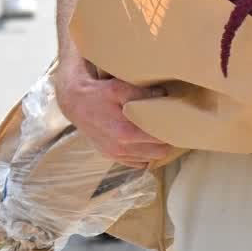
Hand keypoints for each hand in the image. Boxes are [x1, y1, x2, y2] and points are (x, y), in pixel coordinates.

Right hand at [56, 61, 170, 164]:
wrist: (74, 103)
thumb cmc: (97, 93)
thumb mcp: (118, 87)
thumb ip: (141, 93)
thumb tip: (164, 96)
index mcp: (125, 133)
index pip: (161, 141)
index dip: (171, 131)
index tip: (176, 123)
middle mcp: (120, 149)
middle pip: (159, 153)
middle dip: (165, 141)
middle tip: (169, 127)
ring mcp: (115, 155)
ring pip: (148, 160)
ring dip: (154, 149)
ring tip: (156, 133)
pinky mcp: (110, 156)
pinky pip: (136, 163)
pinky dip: (142, 154)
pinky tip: (144, 141)